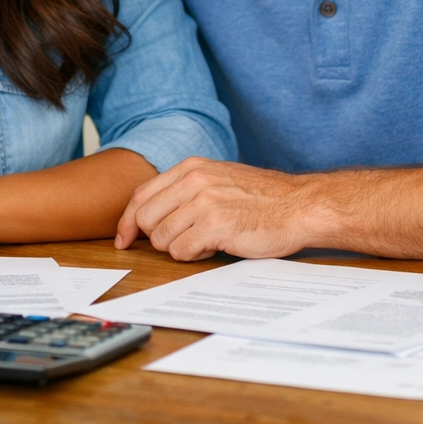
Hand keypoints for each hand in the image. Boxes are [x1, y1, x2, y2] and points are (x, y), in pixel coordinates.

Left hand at [114, 157, 323, 260]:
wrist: (299, 206)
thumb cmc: (261, 198)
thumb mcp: (217, 179)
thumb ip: (185, 189)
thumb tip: (148, 214)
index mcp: (190, 167)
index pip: (141, 195)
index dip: (127, 221)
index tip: (123, 239)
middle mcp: (193, 180)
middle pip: (146, 219)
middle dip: (159, 237)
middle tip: (186, 239)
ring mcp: (203, 202)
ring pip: (162, 239)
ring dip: (181, 247)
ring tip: (207, 239)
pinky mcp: (215, 225)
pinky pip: (182, 251)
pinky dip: (194, 256)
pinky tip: (215, 246)